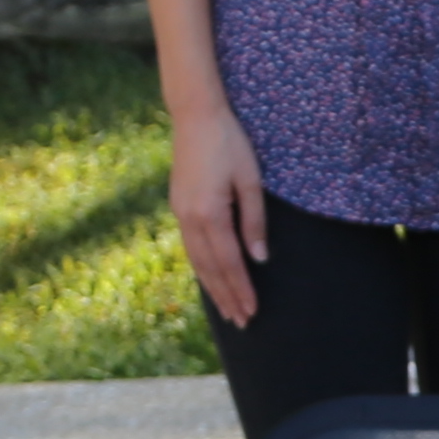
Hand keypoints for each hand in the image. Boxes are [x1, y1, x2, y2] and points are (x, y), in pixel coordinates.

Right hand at [168, 105, 269, 324]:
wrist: (195, 116)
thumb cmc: (230, 143)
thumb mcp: (250, 180)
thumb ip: (254, 221)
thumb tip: (260, 258)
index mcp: (210, 213)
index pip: (230, 262)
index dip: (242, 289)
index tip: (252, 311)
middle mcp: (190, 218)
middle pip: (211, 269)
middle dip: (227, 297)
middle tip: (242, 322)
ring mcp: (180, 213)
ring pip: (197, 261)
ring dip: (213, 288)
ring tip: (227, 311)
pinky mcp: (178, 207)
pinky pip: (191, 247)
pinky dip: (202, 268)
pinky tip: (211, 278)